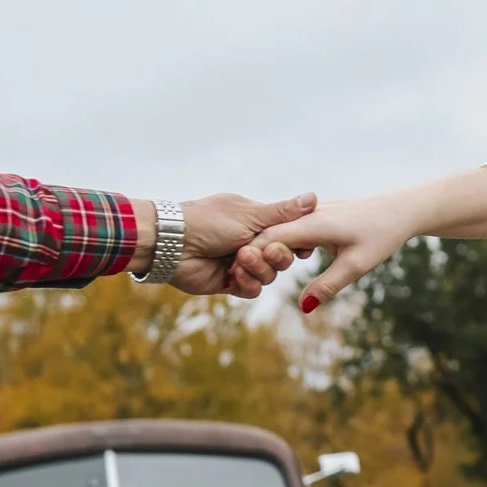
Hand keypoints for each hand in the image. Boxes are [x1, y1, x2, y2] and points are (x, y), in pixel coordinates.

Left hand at [130, 193, 316, 296]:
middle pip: (282, 257)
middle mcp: (250, 242)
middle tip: (263, 250)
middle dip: (276, 256)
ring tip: (239, 260)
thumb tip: (314, 197)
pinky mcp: (230, 282)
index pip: (287, 234)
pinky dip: (248, 283)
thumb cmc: (207, 221)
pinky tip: (235, 276)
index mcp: (256, 221)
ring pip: (269, 275)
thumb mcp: (250, 214)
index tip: (303, 247)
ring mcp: (240, 263)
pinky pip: (253, 289)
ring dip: (258, 269)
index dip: (296, 242)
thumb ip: (283, 212)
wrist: (172, 244)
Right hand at [237, 193, 421, 311]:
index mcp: (314, 224)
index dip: (251, 255)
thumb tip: (303, 307)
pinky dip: (280, 240)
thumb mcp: (357, 266)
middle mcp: (309, 214)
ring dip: (265, 247)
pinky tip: (275, 257)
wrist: (401, 209)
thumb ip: (328, 285)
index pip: (269, 237)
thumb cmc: (382, 236)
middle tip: (238, 276)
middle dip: (253, 253)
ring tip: (252, 270)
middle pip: (269, 231)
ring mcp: (313, 211)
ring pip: (279, 227)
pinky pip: (292, 226)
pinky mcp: (319, 213)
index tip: (238, 275)